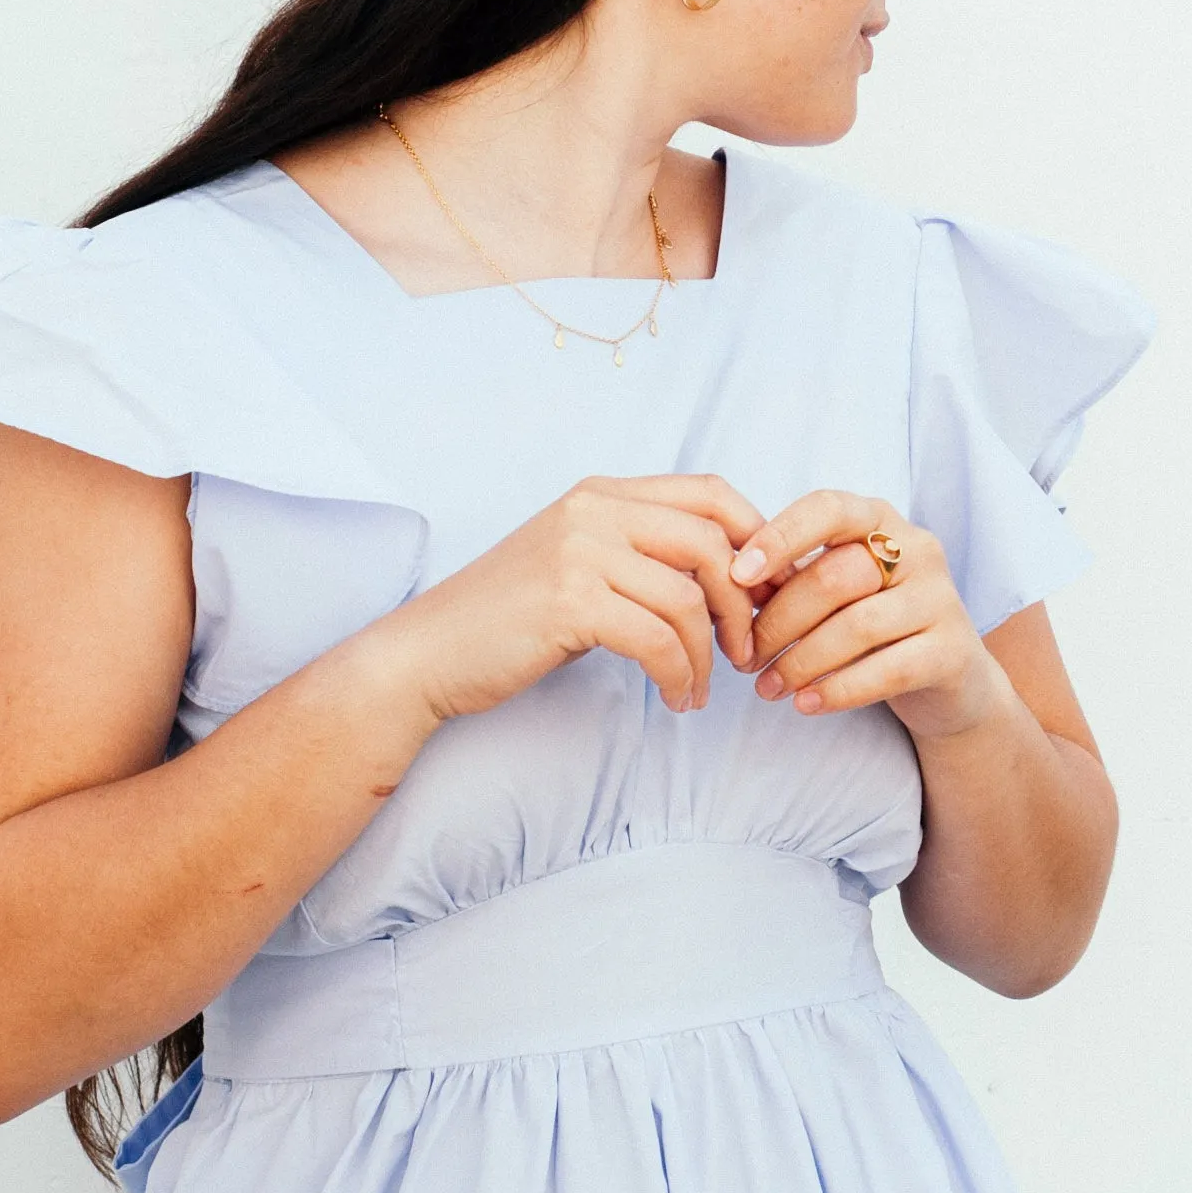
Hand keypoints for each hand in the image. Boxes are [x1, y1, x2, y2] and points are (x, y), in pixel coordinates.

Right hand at [376, 475, 768, 723]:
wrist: (428, 654)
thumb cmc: (510, 620)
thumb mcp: (580, 565)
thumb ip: (642, 555)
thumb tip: (731, 577)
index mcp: (602, 494)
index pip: (711, 493)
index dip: (757, 541)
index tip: (763, 595)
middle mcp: (593, 510)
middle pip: (712, 543)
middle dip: (743, 605)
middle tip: (743, 651)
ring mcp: (579, 552)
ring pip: (688, 599)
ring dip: (707, 655)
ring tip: (700, 688)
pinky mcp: (569, 602)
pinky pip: (658, 640)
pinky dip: (679, 676)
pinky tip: (676, 698)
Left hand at [731, 494, 1005, 741]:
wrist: (952, 679)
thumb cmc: (875, 624)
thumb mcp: (837, 591)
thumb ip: (793, 579)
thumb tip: (731, 588)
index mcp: (881, 520)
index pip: (828, 509)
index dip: (779, 537)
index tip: (737, 575)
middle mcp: (918, 550)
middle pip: (833, 577)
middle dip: (778, 621)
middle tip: (744, 658)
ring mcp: (941, 599)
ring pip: (856, 627)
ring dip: (800, 662)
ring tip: (766, 687)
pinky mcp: (953, 651)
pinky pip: (887, 670)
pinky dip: (837, 690)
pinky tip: (805, 704)